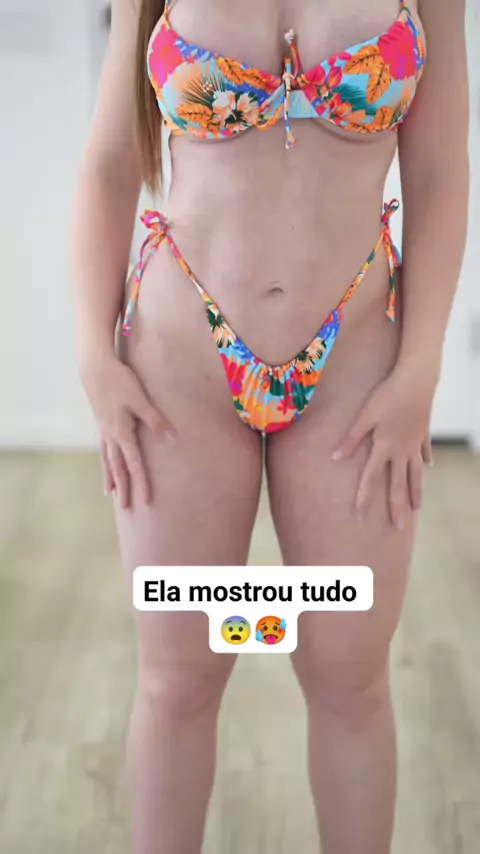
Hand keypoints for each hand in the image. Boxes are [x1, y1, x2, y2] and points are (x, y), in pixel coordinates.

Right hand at [81, 351, 175, 508]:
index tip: (145, 501)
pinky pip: (102, 449)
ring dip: (110, 477)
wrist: (94, 368)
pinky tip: (105, 465)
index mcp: (122, 433)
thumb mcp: (140, 400)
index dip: (141, 483)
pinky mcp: (100, 423)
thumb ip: (156, 421)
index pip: (134, 464)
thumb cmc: (120, 382)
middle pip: (118, 468)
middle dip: (123, 488)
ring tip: (110, 493)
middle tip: (126, 508)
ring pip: (107, 460)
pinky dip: (104, 462)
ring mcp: (103, 431)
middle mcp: (111, 437)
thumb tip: (173, 440)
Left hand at [331, 365, 436, 529]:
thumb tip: (335, 457)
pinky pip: (424, 452)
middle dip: (397, 507)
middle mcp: (401, 451)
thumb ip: (351, 439)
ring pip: (416, 473)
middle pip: (399, 484)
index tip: (359, 516)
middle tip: (399, 527)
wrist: (416, 381)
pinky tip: (428, 467)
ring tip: (418, 507)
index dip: (364, 497)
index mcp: (383, 448)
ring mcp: (415, 444)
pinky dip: (425, 461)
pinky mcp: (423, 433)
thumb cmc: (387, 395)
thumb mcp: (365, 416)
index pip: (371, 478)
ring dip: (416, 491)